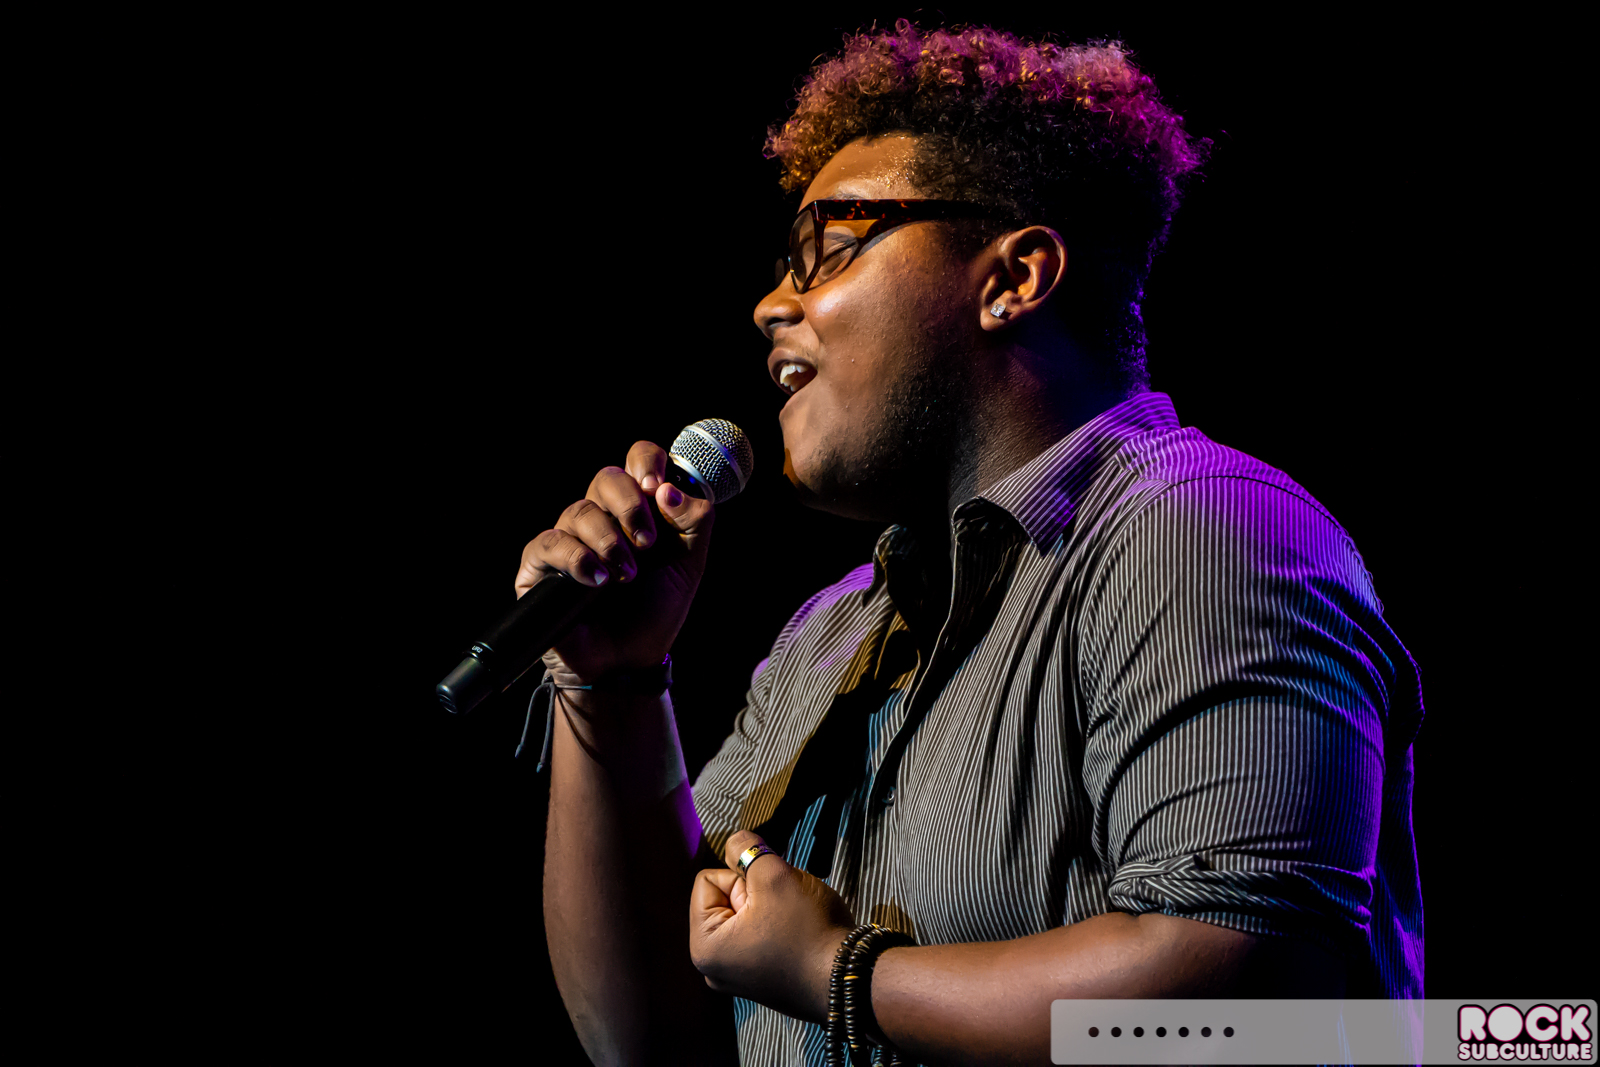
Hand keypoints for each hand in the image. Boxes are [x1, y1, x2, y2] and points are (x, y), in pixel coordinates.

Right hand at [517, 440, 713, 679]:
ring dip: (610, 541)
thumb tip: (672, 490)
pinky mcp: (540, 565)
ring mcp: (569, 538)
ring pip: (580, 510)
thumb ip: (694, 522)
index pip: (638, 460)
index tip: (658, 487)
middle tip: (647, 543)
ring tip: (626, 576)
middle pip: (606, 478)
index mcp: (638, 509)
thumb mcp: (689, 566)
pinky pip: (552, 543)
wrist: (626, 664)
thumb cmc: (654, 613)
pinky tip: (597, 580)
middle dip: (630, 505)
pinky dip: (578, 558)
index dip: (647, 462)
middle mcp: (602, 517)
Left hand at [688, 830, 855, 1022]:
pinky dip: (778, 928)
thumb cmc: (808, 930)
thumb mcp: (774, 875)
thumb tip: (735, 841)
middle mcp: (714, 969)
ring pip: (746, 916)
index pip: (708, 880)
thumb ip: (747, 850)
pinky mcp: (762, 981)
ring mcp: (738, 978)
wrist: (849, 978)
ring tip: (793, 921)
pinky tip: (799, 936)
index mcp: (705, 947)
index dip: (741, 876)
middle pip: (725, 899)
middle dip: (755, 893)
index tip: (768, 895)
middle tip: (784, 908)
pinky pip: (760, 937)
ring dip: (770, 907)